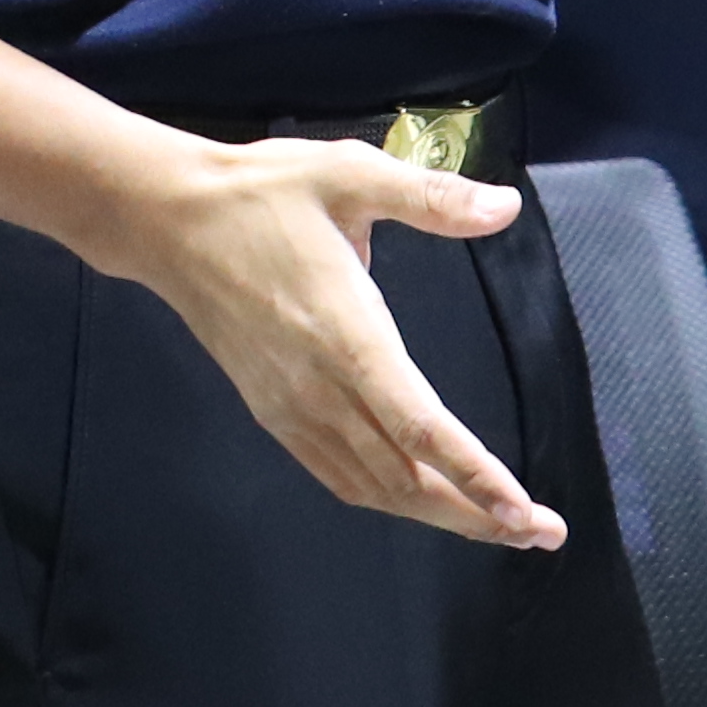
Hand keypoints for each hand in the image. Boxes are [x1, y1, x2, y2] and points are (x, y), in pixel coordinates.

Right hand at [79, 133, 557, 546]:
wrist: (165, 219)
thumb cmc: (259, 193)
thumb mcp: (346, 172)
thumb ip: (429, 195)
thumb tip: (506, 206)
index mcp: (346, 334)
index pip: (421, 427)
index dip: (476, 476)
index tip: (526, 513)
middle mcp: (319, 386)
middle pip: (405, 477)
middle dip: (477, 514)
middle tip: (541, 534)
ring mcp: (291, 406)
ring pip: (374, 487)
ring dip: (439, 515)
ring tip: (498, 527)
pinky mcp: (271, 410)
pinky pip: (337, 476)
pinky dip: (386, 500)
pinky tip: (417, 501)